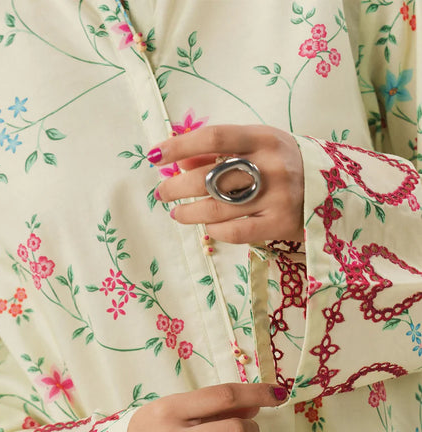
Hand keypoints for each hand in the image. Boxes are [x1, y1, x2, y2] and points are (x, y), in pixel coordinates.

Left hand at [152, 125, 303, 244]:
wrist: (337, 189)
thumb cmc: (287, 164)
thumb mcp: (259, 147)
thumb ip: (222, 152)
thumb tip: (181, 160)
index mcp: (263, 138)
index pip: (213, 138)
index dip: (180, 146)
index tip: (156, 155)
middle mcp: (270, 165)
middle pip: (209, 178)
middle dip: (177, 186)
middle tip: (163, 193)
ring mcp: (276, 196)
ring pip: (217, 208)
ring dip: (189, 212)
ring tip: (177, 213)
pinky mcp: (280, 224)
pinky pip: (235, 231)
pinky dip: (214, 230)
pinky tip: (207, 227)